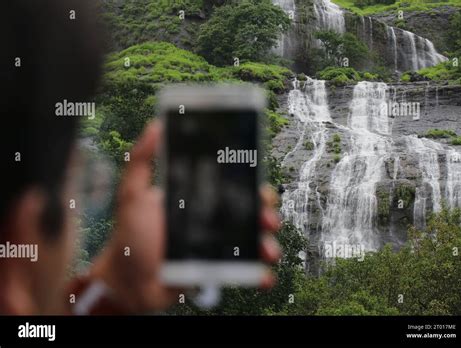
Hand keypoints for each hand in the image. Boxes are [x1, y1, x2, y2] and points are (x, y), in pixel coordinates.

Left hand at [91, 120, 280, 312]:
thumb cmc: (129, 235)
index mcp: (198, 198)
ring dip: (267, 243)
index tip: (260, 185)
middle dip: (265, 213)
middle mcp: (211, 220)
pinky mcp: (217, 270)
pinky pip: (244, 270)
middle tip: (267, 218)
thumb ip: (141, 160)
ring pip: (252, 241)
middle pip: (249, 212)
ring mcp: (217, 246)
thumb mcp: (132, 193)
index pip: (231, 186)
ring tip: (267, 250)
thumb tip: (155, 125)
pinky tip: (262, 275)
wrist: (128, 281)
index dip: (251, 184)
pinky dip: (259, 274)